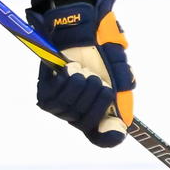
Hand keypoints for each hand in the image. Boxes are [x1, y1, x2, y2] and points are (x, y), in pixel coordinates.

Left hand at [27, 0, 133, 147]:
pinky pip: (59, 95)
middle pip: (89, 122)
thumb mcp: (119, 72)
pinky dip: (69, 79)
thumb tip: (121, 124)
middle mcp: (79, 116)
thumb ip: (123, 97)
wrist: (81, 30)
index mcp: (99, 113)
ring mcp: (61, 108)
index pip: (102, 138)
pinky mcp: (46, 96)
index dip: (110, 136)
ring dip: (84, 85)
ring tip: (84, 70)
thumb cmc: (101, 52)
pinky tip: (71, 68)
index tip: (117, 128)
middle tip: (99, 79)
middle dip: (99, 97)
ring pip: (75, 108)